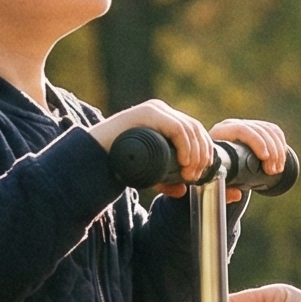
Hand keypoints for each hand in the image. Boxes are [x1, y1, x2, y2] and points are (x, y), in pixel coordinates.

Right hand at [89, 100, 210, 197]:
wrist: (95, 155)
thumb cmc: (120, 162)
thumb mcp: (149, 171)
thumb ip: (165, 180)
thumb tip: (181, 190)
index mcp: (165, 119)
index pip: (195, 130)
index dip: (205, 149)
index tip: (204, 170)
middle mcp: (162, 111)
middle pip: (195, 128)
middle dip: (201, 154)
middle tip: (195, 176)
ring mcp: (155, 110)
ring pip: (188, 129)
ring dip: (194, 154)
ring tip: (188, 174)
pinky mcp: (148, 114)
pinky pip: (175, 128)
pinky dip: (185, 145)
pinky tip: (184, 161)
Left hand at [209, 118, 290, 204]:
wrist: (215, 164)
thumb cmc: (213, 172)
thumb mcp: (215, 183)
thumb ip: (223, 191)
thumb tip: (237, 194)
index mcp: (220, 134)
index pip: (241, 130)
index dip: (256, 142)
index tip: (265, 158)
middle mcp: (232, 125)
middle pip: (258, 130)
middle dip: (271, 150)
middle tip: (272, 171)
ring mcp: (245, 125)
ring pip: (268, 130)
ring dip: (278, 150)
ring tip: (277, 170)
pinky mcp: (256, 128)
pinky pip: (273, 131)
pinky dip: (281, 145)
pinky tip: (281, 159)